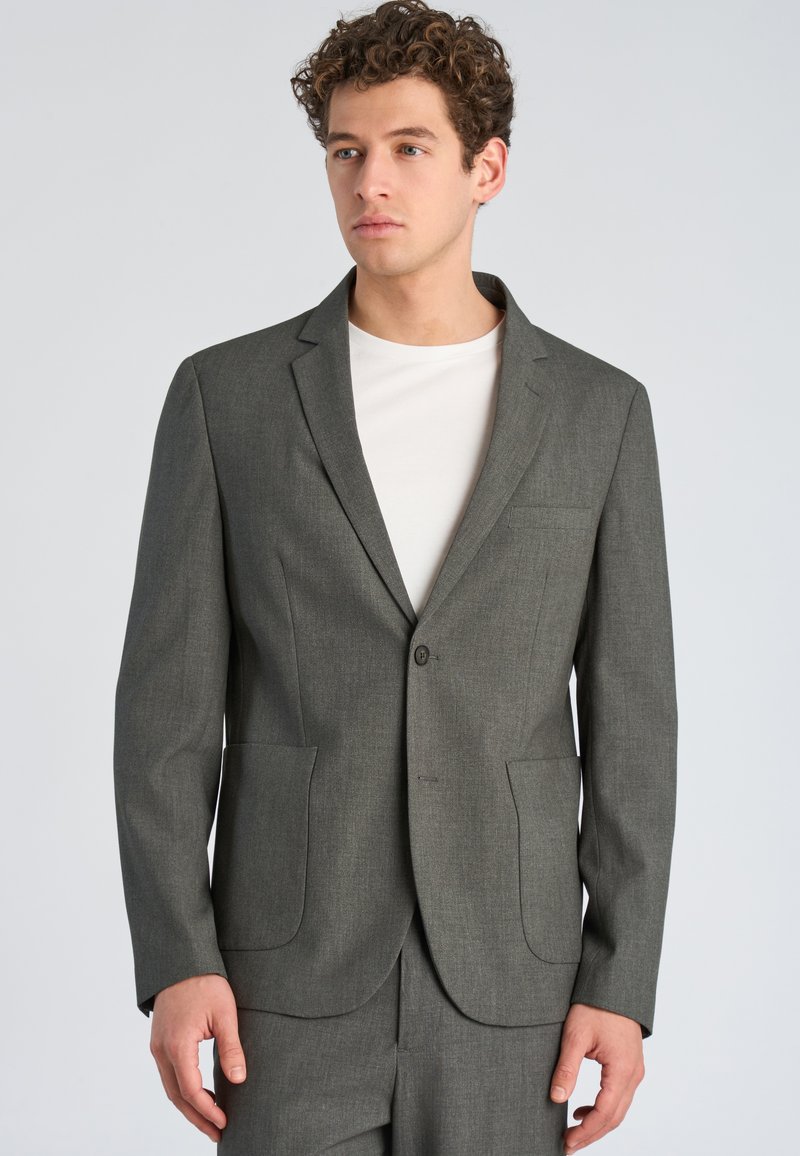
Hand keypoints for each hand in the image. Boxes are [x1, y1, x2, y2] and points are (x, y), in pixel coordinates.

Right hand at [149, 973, 246, 1141]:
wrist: (181, 960)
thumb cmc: (205, 983)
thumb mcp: (225, 1014)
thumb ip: (231, 1048)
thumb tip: (239, 1079)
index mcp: (177, 1045)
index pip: (190, 1090)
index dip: (207, 1110)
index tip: (224, 1122)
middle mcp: (162, 1050)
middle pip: (177, 1096)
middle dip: (197, 1117)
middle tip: (217, 1132)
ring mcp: (158, 1046)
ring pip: (170, 1087)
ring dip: (189, 1106)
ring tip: (210, 1120)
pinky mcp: (160, 1041)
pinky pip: (169, 1075)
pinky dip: (183, 1090)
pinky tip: (200, 1094)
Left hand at [549, 1002, 644, 1153]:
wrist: (615, 984)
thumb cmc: (596, 1005)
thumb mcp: (575, 1035)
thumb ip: (567, 1068)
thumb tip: (556, 1098)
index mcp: (622, 1070)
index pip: (605, 1113)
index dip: (586, 1132)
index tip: (567, 1142)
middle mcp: (633, 1074)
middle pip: (614, 1117)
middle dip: (592, 1134)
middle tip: (568, 1144)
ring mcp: (635, 1070)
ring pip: (618, 1109)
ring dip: (598, 1124)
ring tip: (573, 1132)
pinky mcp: (630, 1064)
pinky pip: (619, 1096)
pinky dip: (603, 1109)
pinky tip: (584, 1110)